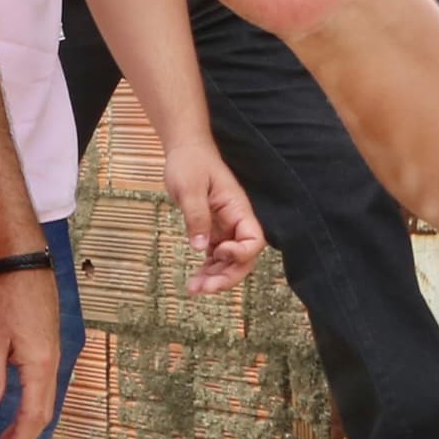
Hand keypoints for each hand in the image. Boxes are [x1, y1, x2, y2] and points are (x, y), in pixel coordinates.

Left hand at [0, 264, 65, 438]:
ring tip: (9, 437)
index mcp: (39, 367)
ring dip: (29, 422)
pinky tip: (20, 409)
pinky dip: (34, 405)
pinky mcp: (50, 350)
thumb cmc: (9, 302)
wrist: (29, 271)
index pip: (32, 414)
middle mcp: (52, 366)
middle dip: (25, 436)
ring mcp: (54, 358)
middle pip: (43, 413)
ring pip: (46, 401)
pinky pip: (46, 388)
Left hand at [158, 138, 265, 294]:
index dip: (241, 253)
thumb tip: (201, 247)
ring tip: (194, 290)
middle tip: (203, 289)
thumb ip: (197, 217)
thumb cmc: (190, 163)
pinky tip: (195, 280)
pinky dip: (207, 269)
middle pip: (243, 258)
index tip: (219, 253)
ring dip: (215, 277)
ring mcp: (226, 227)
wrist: (185, 149)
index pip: (254, 240)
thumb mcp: (190, 188)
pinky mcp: (213, 229)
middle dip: (227, 276)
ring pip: (228, 261)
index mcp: (238, 209)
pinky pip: (215, 255)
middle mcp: (236, 221)